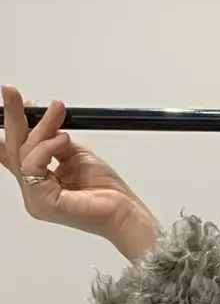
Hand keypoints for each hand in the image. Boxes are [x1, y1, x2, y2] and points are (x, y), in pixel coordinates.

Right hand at [2, 87, 158, 259]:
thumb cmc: (106, 191)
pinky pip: (33, 166)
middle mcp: (33, 191)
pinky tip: (63, 138)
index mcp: (38, 181)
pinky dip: (46, 147)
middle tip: (12, 92)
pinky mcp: (42, 202)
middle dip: (15, 118)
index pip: (15, 152)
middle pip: (14, 150)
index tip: (18, 101)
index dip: (14, 125)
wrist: (124, 211)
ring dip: (40, 128)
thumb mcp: (75, 154)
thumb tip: (43, 119)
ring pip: (24, 154)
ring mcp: (35, 198)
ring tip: (56, 112)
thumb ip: (54, 139)